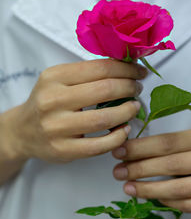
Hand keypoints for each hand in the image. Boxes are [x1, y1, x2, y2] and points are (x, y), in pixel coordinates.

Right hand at [6, 58, 146, 163]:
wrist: (23, 131)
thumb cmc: (47, 102)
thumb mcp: (59, 80)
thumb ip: (87, 74)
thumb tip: (125, 68)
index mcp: (54, 77)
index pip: (100, 68)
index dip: (126, 69)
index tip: (139, 71)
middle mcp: (53, 100)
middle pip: (105, 90)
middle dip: (129, 88)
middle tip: (137, 89)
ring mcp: (57, 128)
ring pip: (104, 119)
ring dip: (127, 112)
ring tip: (134, 107)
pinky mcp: (63, 150)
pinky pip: (99, 145)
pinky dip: (118, 137)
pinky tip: (125, 129)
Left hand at [112, 127, 190, 217]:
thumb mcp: (189, 142)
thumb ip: (165, 147)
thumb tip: (128, 153)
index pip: (167, 142)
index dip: (140, 148)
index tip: (119, 152)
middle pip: (171, 164)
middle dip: (139, 169)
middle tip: (118, 172)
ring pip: (177, 189)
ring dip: (147, 189)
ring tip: (128, 187)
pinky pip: (187, 205)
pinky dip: (165, 202)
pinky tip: (151, 197)